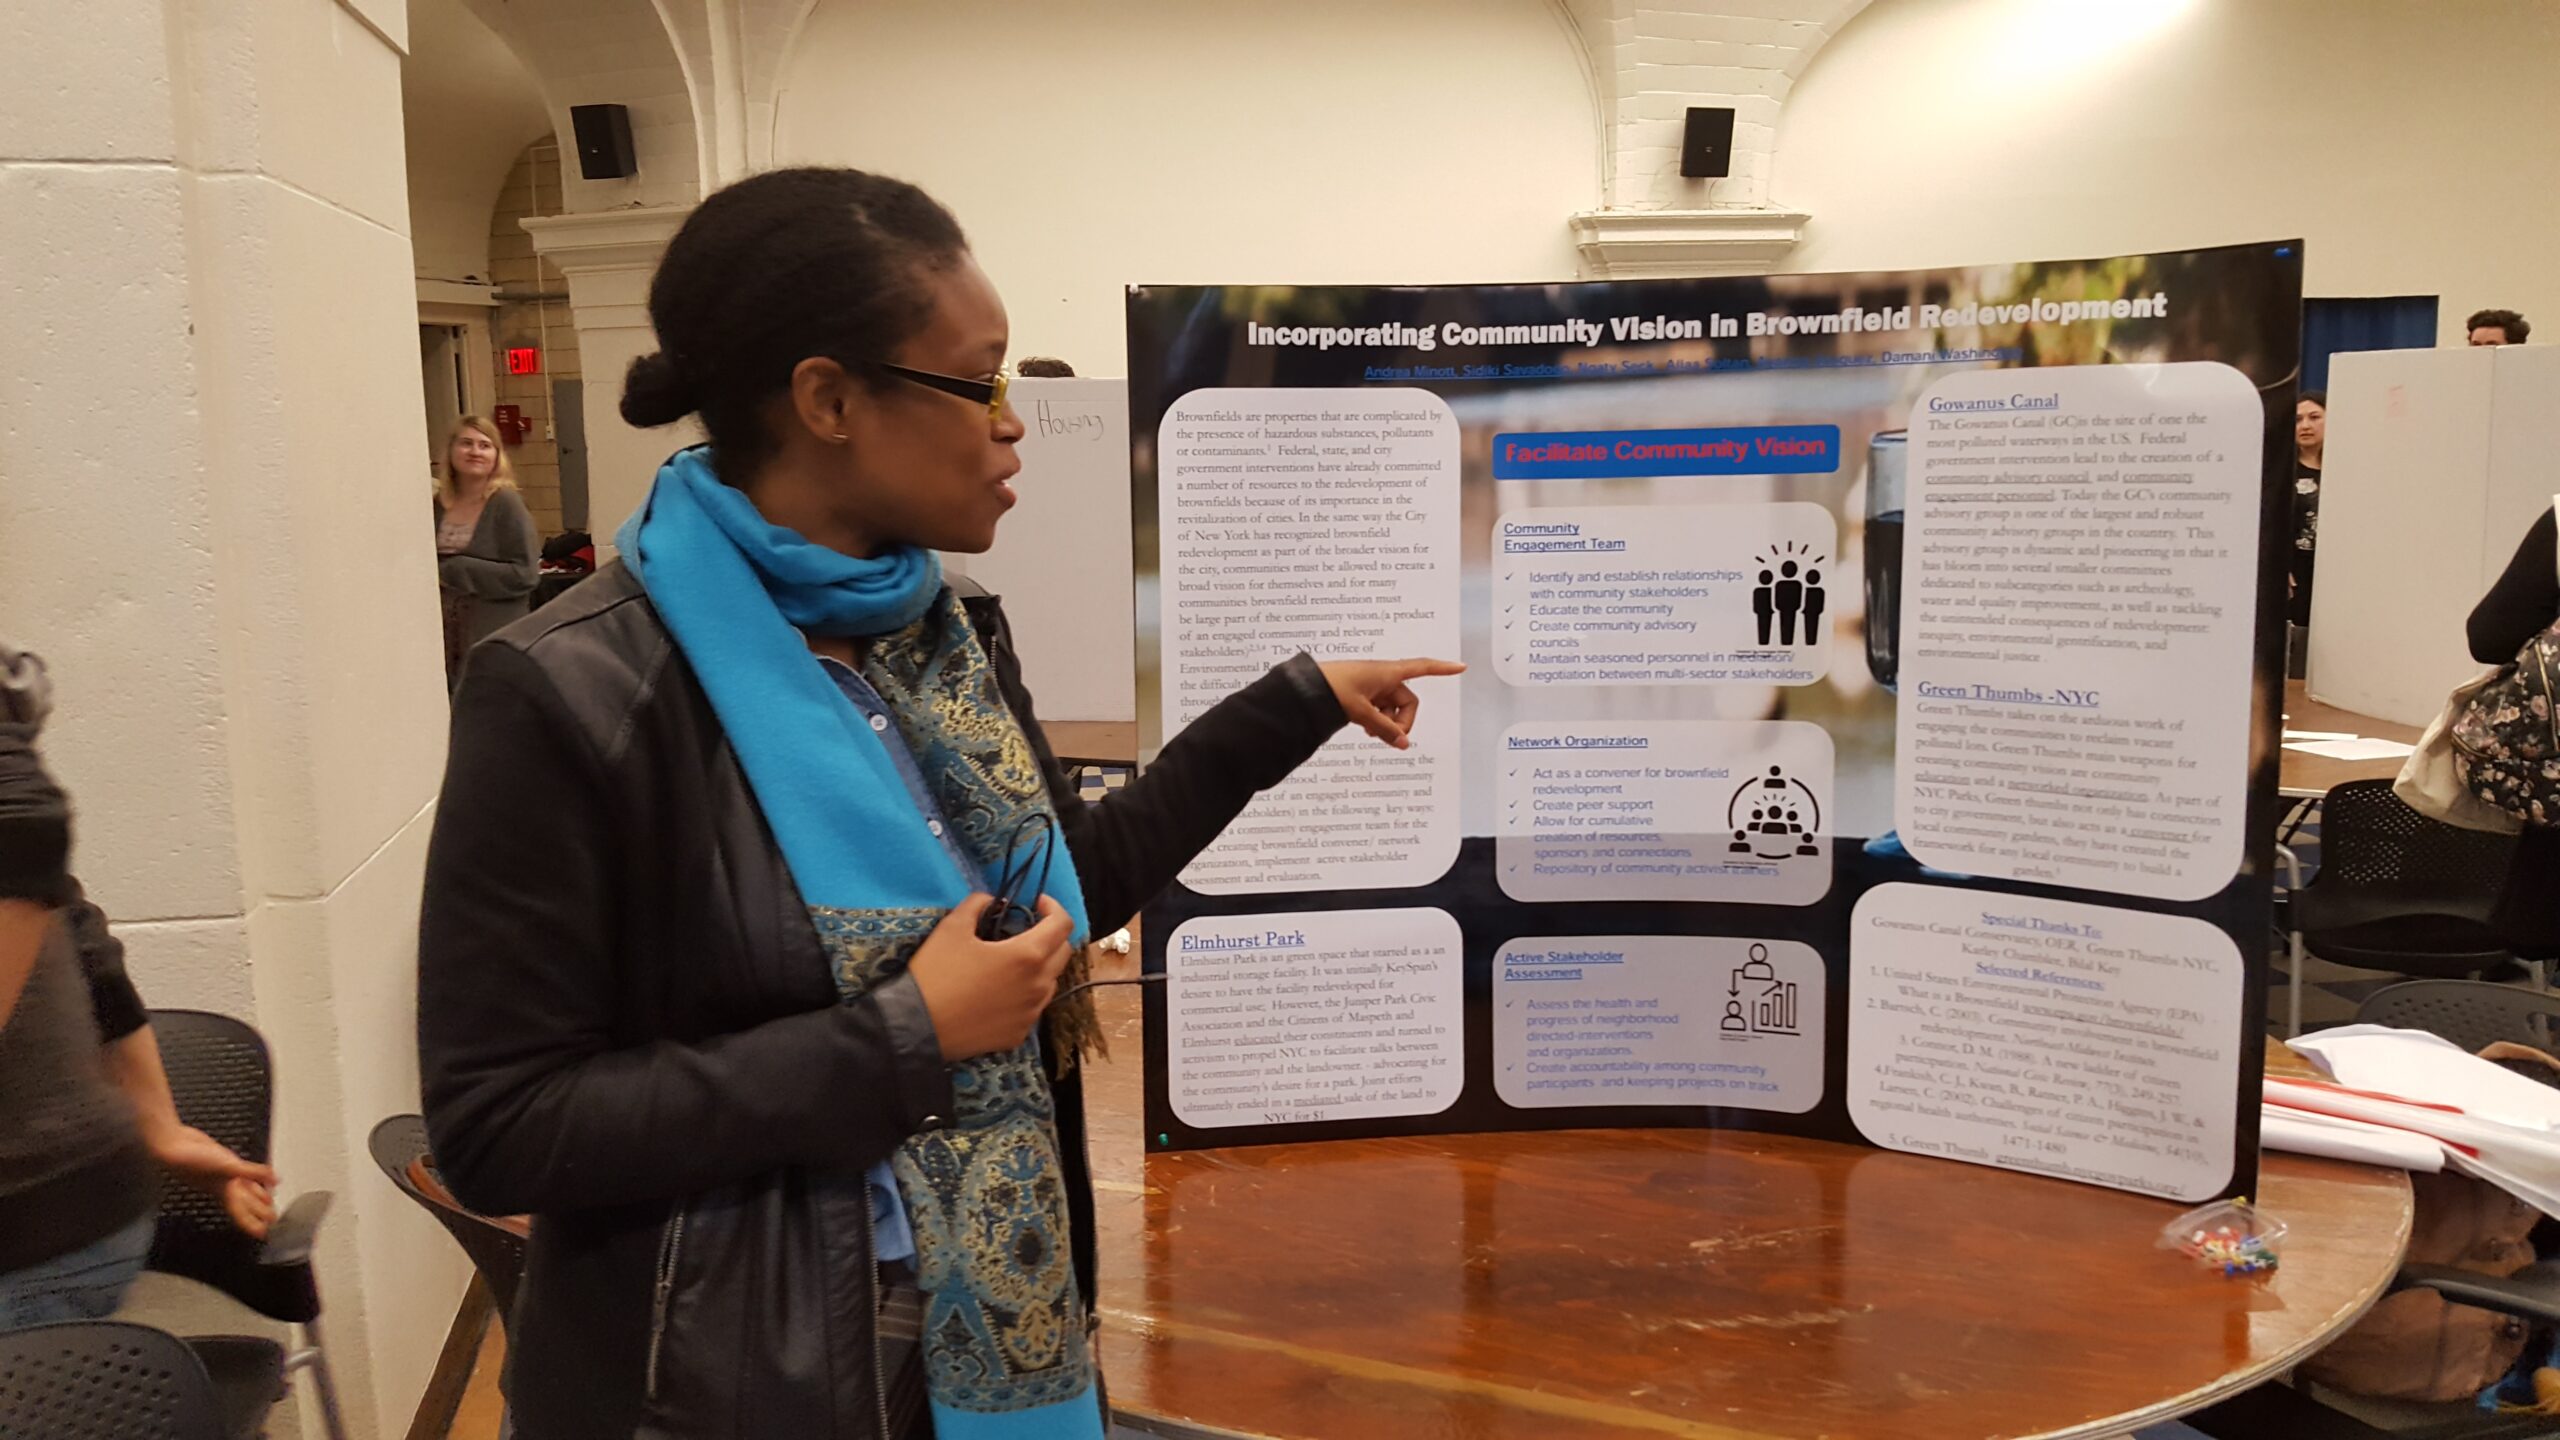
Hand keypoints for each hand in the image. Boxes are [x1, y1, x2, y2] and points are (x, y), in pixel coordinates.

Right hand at [148, 1123, 278, 1239]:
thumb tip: (275, 1179)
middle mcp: (225, 1187)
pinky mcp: (222, 1162)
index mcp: (225, 1194)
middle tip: (273, 1219)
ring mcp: (223, 1175)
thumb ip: (251, 1173)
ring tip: (270, 1201)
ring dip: (256, 1196)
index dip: (251, 1225)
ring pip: (244, 1190)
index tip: (262, 1235)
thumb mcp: (226, 1167)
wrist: (172, 1144)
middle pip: (245, 1204)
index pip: (241, 1215)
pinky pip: (241, 1172)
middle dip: (258, 1213)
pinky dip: (253, 1174)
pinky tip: (261, 1173)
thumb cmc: (191, 1160)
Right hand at [906, 895, 1075, 1062]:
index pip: (1063, 924)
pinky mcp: (1018, 1035)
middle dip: (1051, 935)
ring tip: (1010, 963)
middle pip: (1063, 953)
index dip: (1054, 907)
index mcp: (1028, 955)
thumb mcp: (952, 927)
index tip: (1036, 903)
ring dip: (1039, 967)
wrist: (916, 1026)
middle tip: (1025, 930)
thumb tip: (992, 900)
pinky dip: (1022, 995)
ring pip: (1049, 983)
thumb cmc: (936, 973)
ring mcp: (1030, 1014)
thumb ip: (977, 904)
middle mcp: (1038, 986)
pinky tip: (997, 993)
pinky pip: (1031, 1009)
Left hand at [1316, 658, 1465, 749]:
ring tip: (1370, 732)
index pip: (1422, 667)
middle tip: (1388, 736)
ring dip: (1387, 723)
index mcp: (1387, 672)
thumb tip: (1404, 744)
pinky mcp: (1362, 694)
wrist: (1304, 687)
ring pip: (1392, 708)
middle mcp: (1383, 676)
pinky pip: (1379, 709)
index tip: (1460, 667)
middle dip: (1402, 720)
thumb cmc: (1332, 688)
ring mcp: (1372, 686)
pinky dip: (1377, 720)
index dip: (1442, 669)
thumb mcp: (1361, 712)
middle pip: (1407, 701)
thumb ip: (1384, 729)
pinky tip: (1365, 729)